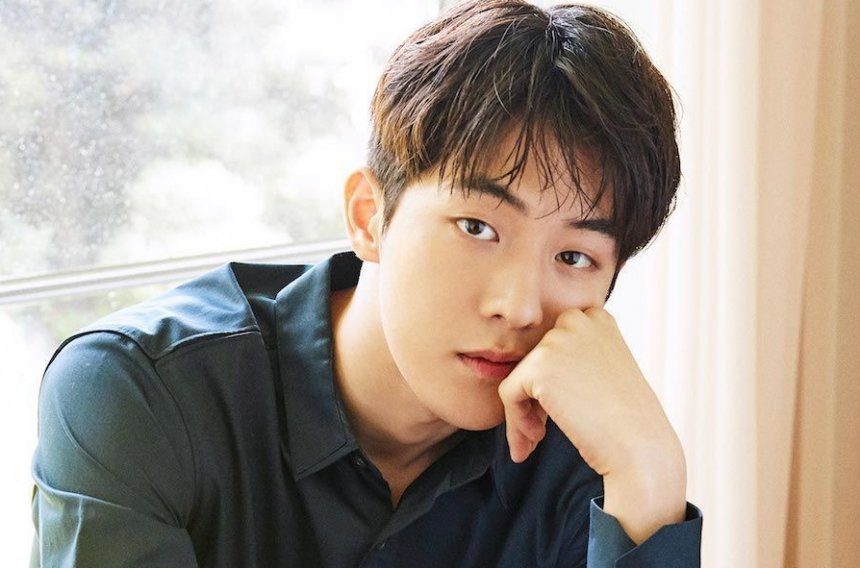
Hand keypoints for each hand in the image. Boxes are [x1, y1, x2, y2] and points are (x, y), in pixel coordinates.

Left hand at [497, 306, 683, 476]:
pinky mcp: (538, 366)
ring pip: (518, 377)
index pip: (553, 345)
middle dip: (533, 396)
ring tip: (536, 440)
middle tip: (542, 430)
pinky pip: (507, 393)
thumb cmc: (627, 421)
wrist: (641, 448)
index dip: (551, 381)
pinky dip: (515, 421)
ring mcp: (557, 341)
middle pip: (533, 359)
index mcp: (597, 319)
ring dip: (522, 411)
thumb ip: (573, 362)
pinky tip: (536, 440)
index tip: (559, 410)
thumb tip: (529, 373)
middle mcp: (577, 321)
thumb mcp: (604, 374)